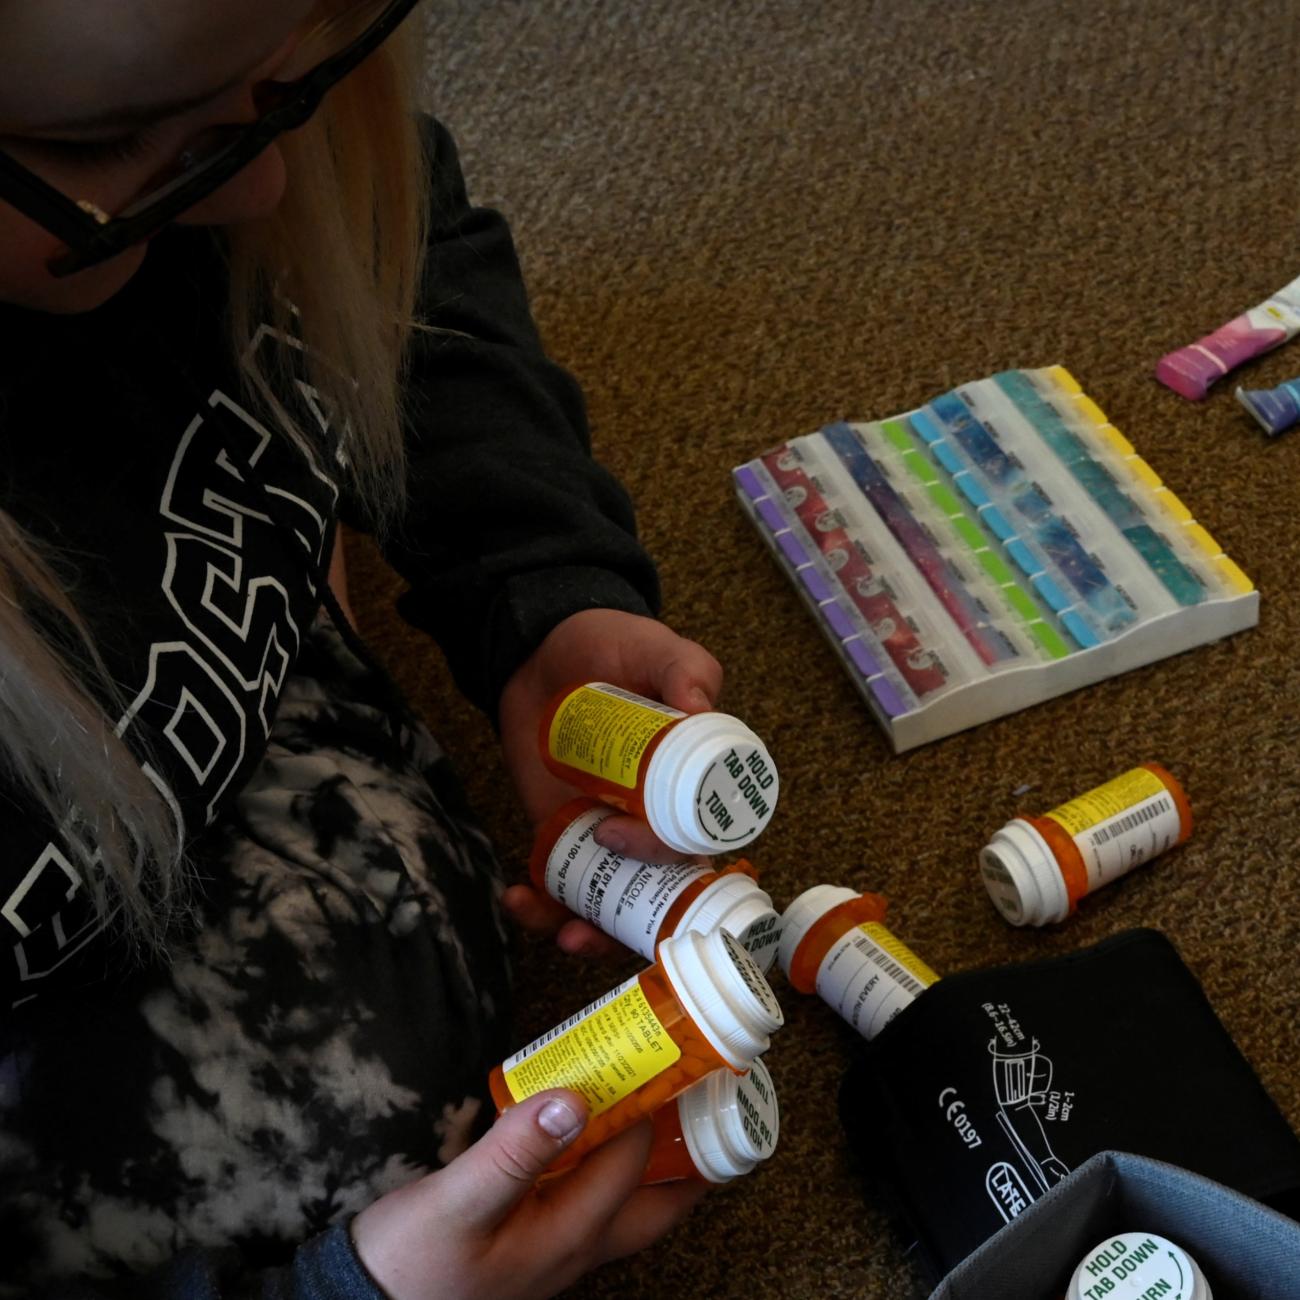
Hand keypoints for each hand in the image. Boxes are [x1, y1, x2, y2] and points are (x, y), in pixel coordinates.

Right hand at [350, 1089, 707, 1299]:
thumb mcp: (458, 1203)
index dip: (655, 1106)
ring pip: (624, 1205)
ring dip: (648, 1161)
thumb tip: (575, 1097)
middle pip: (655, 1205)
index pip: (633, 1159)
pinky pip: (587, 1204)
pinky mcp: (528, 1247)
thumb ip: (516, 1151)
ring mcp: (553, 1252)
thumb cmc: (409, 1265)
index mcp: (570, 1234)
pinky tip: (583, 1136)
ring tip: (656, 1108)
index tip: (669, 1054)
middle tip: (702, 1102)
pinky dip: (602, 1168)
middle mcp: (575, 1248)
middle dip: (689, 1157)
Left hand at [497, 610, 722, 956]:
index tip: (639, 851)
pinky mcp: (562, 834)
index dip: (682, 868)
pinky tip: (519, 899)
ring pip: (612, 904)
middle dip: (633, 928)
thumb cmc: (617, 647)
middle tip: (590, 922)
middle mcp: (656, 822)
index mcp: (693, 790)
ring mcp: (607, 832)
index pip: (701, 847)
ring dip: (588, 932)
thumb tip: (699, 707)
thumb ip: (687, 671)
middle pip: (660, 895)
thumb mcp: (659, 650)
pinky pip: (561, 884)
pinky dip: (541, 906)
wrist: (544, 648)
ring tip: (559, 932)